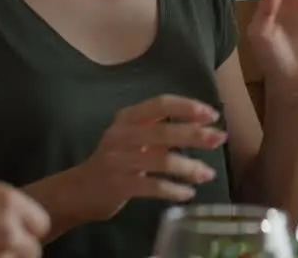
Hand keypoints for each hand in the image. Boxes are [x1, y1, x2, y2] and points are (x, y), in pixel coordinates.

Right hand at [68, 95, 225, 222]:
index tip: (212, 114)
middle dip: (195, 134)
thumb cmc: (116, 159)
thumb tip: (205, 126)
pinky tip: (188, 193)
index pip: (161, 103)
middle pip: (164, 131)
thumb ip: (162, 129)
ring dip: (189, 168)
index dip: (188, 107)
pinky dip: (174, 190)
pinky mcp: (118, 186)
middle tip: (220, 139)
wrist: (78, 191)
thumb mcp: (134, 137)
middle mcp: (121, 135)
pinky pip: (152, 186)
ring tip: (209, 174)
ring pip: (161, 161)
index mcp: (127, 117)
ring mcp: (118, 161)